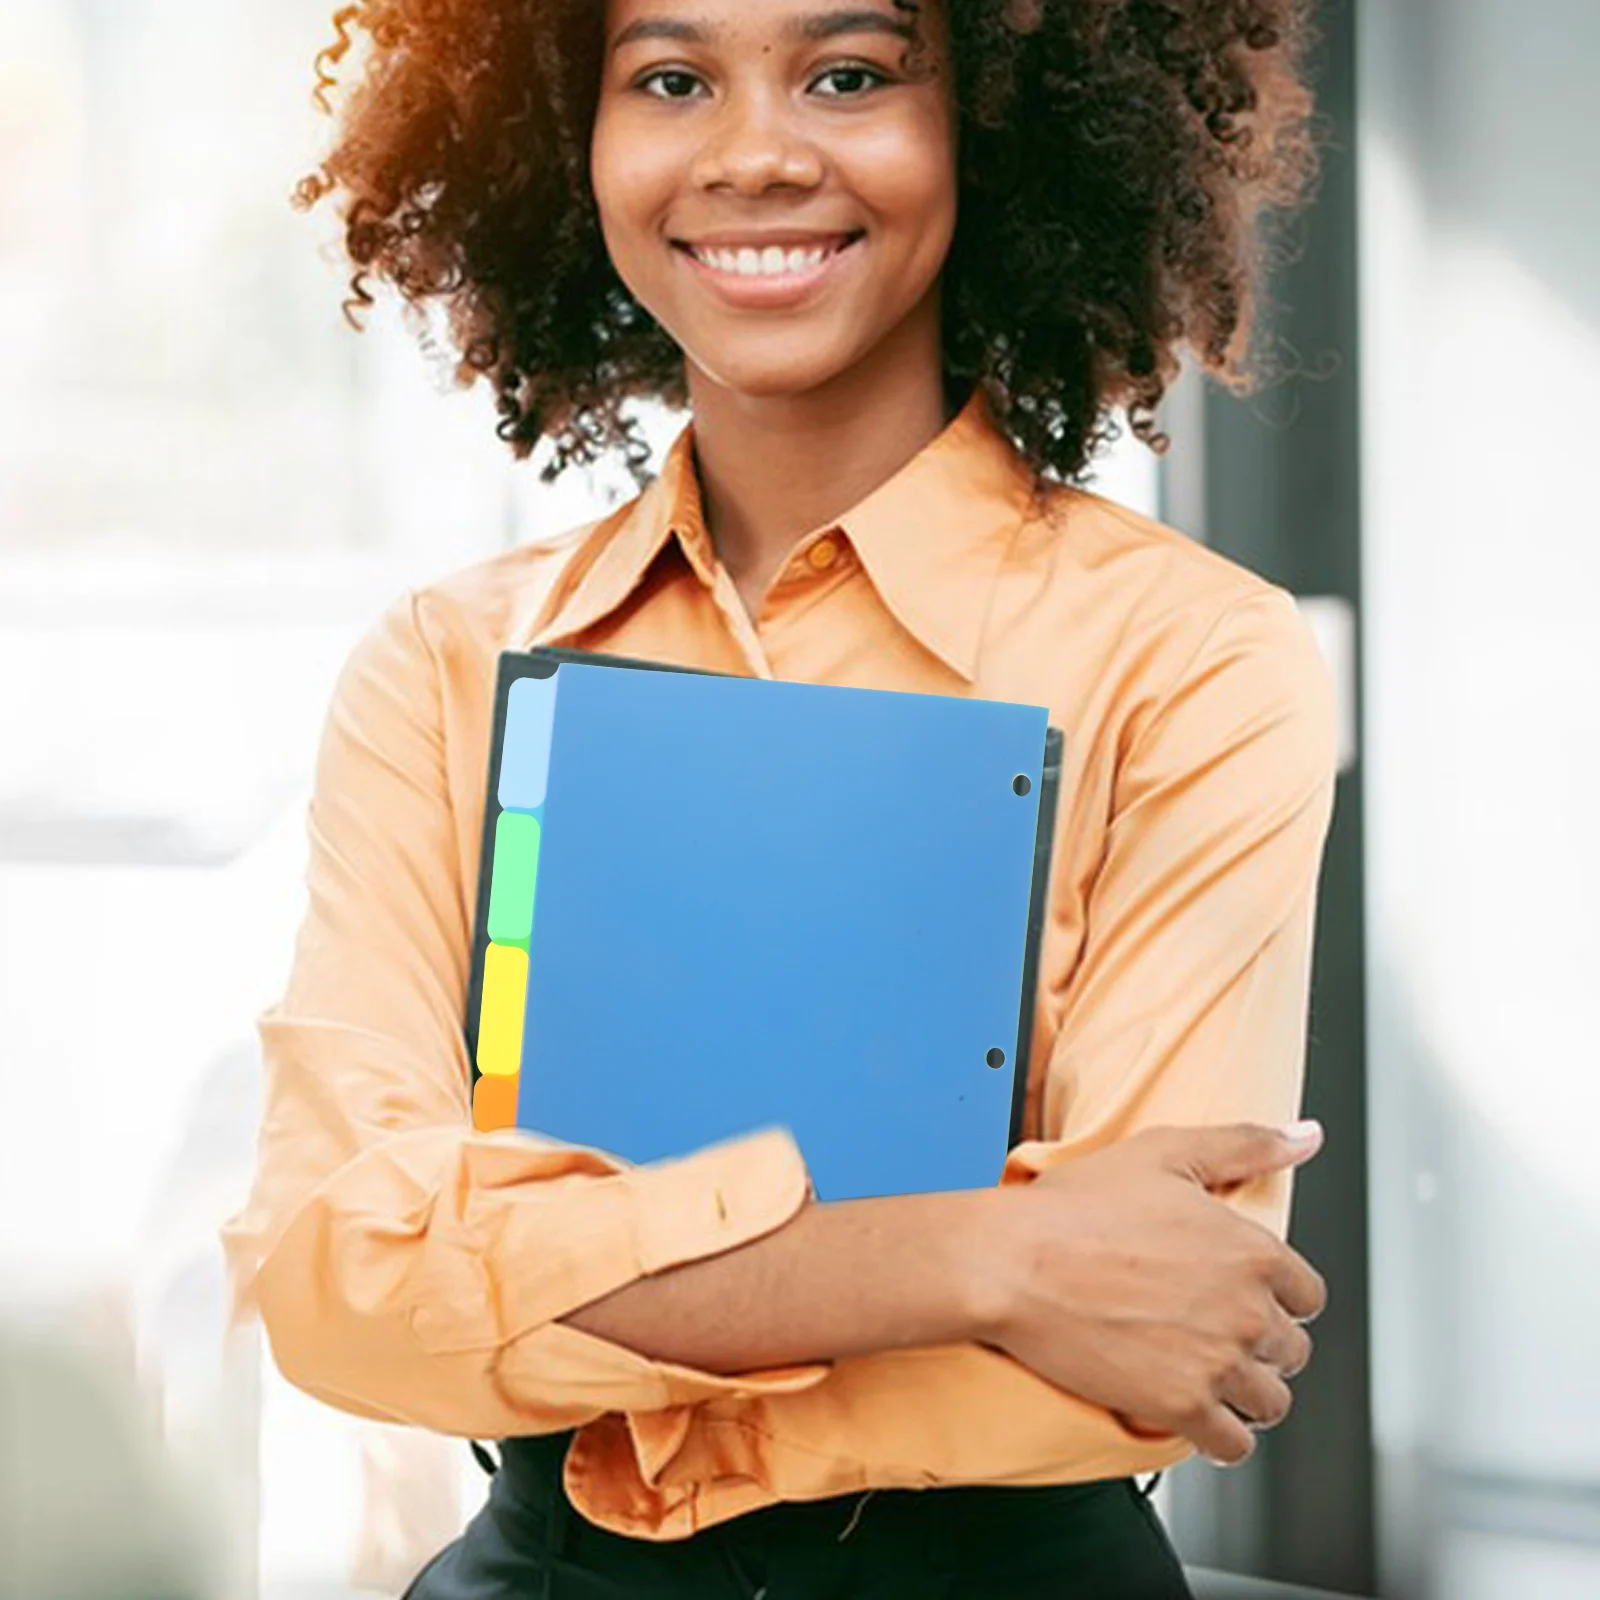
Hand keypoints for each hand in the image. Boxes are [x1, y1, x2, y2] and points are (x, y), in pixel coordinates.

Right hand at [977, 1122, 1326, 1465]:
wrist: (1013, 1263)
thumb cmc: (1077, 1208)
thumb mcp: (1164, 1153)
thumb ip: (1245, 1145)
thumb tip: (1304, 1137)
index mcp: (1250, 1251)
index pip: (1307, 1294)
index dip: (1276, 1294)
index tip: (1244, 1295)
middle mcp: (1246, 1312)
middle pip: (1291, 1350)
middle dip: (1260, 1344)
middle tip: (1214, 1331)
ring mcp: (1216, 1364)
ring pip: (1269, 1401)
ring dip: (1246, 1392)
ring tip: (1208, 1374)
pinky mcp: (1181, 1407)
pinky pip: (1233, 1445)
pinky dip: (1221, 1436)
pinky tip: (1198, 1414)